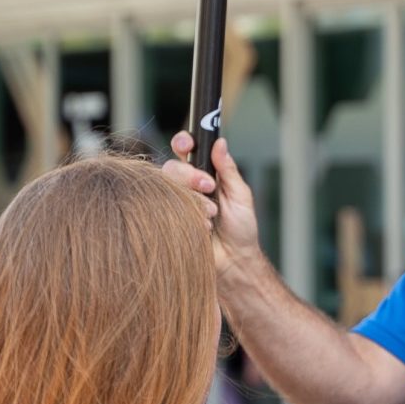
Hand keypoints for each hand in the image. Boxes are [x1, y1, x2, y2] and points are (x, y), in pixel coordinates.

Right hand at [164, 135, 260, 276]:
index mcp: (205, 173)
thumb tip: (220, 142)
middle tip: (209, 187)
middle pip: (172, 167)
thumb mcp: (240, 195)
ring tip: (211, 213)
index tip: (188, 145)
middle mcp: (187, 186)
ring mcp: (175, 202)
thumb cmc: (240, 229)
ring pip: (166, 186)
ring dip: (191, 198)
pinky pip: (163, 208)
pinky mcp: (168, 220)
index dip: (183, 142)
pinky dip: (186, 215)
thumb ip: (228, 170)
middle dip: (189, 174)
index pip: (187, 150)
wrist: (234, 261)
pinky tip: (203, 227)